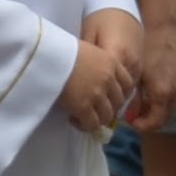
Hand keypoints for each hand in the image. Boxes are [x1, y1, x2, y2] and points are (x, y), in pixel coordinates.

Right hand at [57, 13, 142, 134]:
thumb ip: (95, 62)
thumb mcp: (85, 49)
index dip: (120, 93)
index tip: (109, 97)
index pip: (128, 83)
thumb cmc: (61, 49)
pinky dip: (85, 126)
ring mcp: (98, 95)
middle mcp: (109, 80)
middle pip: (119, 101)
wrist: (48, 56)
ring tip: (84, 117)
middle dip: (109, 108)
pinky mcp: (84, 108)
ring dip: (98, 119)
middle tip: (95, 109)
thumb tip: (92, 73)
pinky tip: (74, 119)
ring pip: (108, 116)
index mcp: (111, 62)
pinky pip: (92, 125)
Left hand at [132, 11, 175, 128]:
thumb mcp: (134, 73)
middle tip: (132, 114)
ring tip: (139, 101)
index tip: (129, 120)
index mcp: (163, 93)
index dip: (141, 125)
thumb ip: (133, 98)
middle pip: (164, 117)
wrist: (163, 24)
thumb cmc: (145, 45)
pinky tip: (149, 88)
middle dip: (148, 119)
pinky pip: (173, 95)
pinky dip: (162, 99)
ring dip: (155, 109)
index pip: (155, 122)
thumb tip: (130, 113)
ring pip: (169, 106)